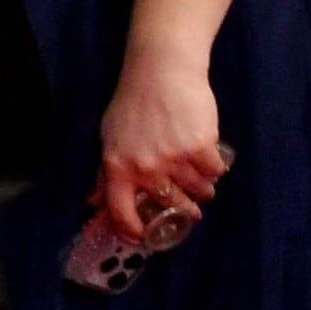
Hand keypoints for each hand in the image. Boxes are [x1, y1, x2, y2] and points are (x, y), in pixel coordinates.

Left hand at [95, 51, 230, 240]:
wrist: (162, 72)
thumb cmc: (134, 103)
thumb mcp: (110, 137)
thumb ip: (105, 171)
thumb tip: (95, 201)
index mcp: (117, 166)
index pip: (120, 209)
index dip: (132, 228)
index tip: (143, 237)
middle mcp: (145, 167)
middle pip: (168, 203)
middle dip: (182, 210)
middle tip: (191, 212)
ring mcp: (174, 159)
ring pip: (197, 189)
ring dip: (202, 190)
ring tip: (204, 184)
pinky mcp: (201, 147)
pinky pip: (214, 171)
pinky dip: (215, 169)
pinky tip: (212, 161)